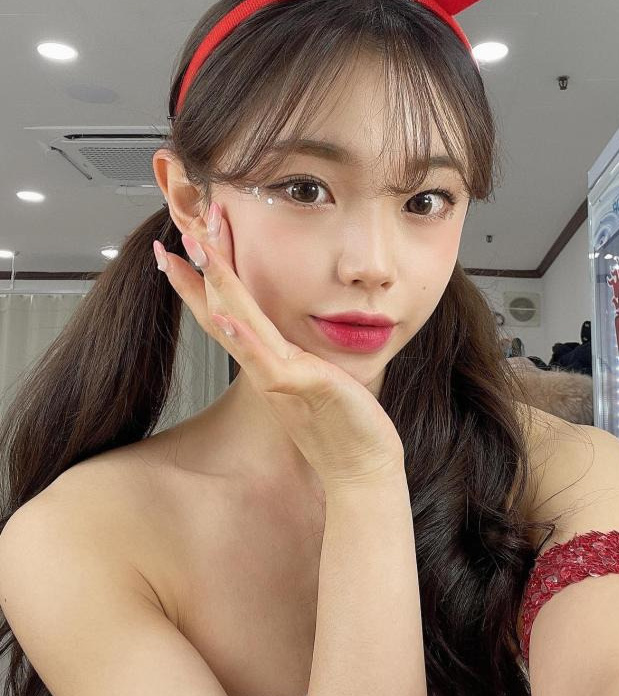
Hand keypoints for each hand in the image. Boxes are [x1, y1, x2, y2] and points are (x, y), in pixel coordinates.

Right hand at [153, 203, 405, 489]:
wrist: (360, 469)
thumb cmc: (344, 424)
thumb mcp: (318, 376)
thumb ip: (299, 355)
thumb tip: (294, 335)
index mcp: (268, 360)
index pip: (224, 311)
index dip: (200, 278)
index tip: (181, 242)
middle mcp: (264, 366)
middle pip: (222, 308)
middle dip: (205, 265)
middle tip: (182, 226)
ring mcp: (277, 377)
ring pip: (237, 324)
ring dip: (217, 284)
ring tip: (196, 248)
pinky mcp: (300, 389)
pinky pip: (265, 361)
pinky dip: (244, 339)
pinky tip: (227, 316)